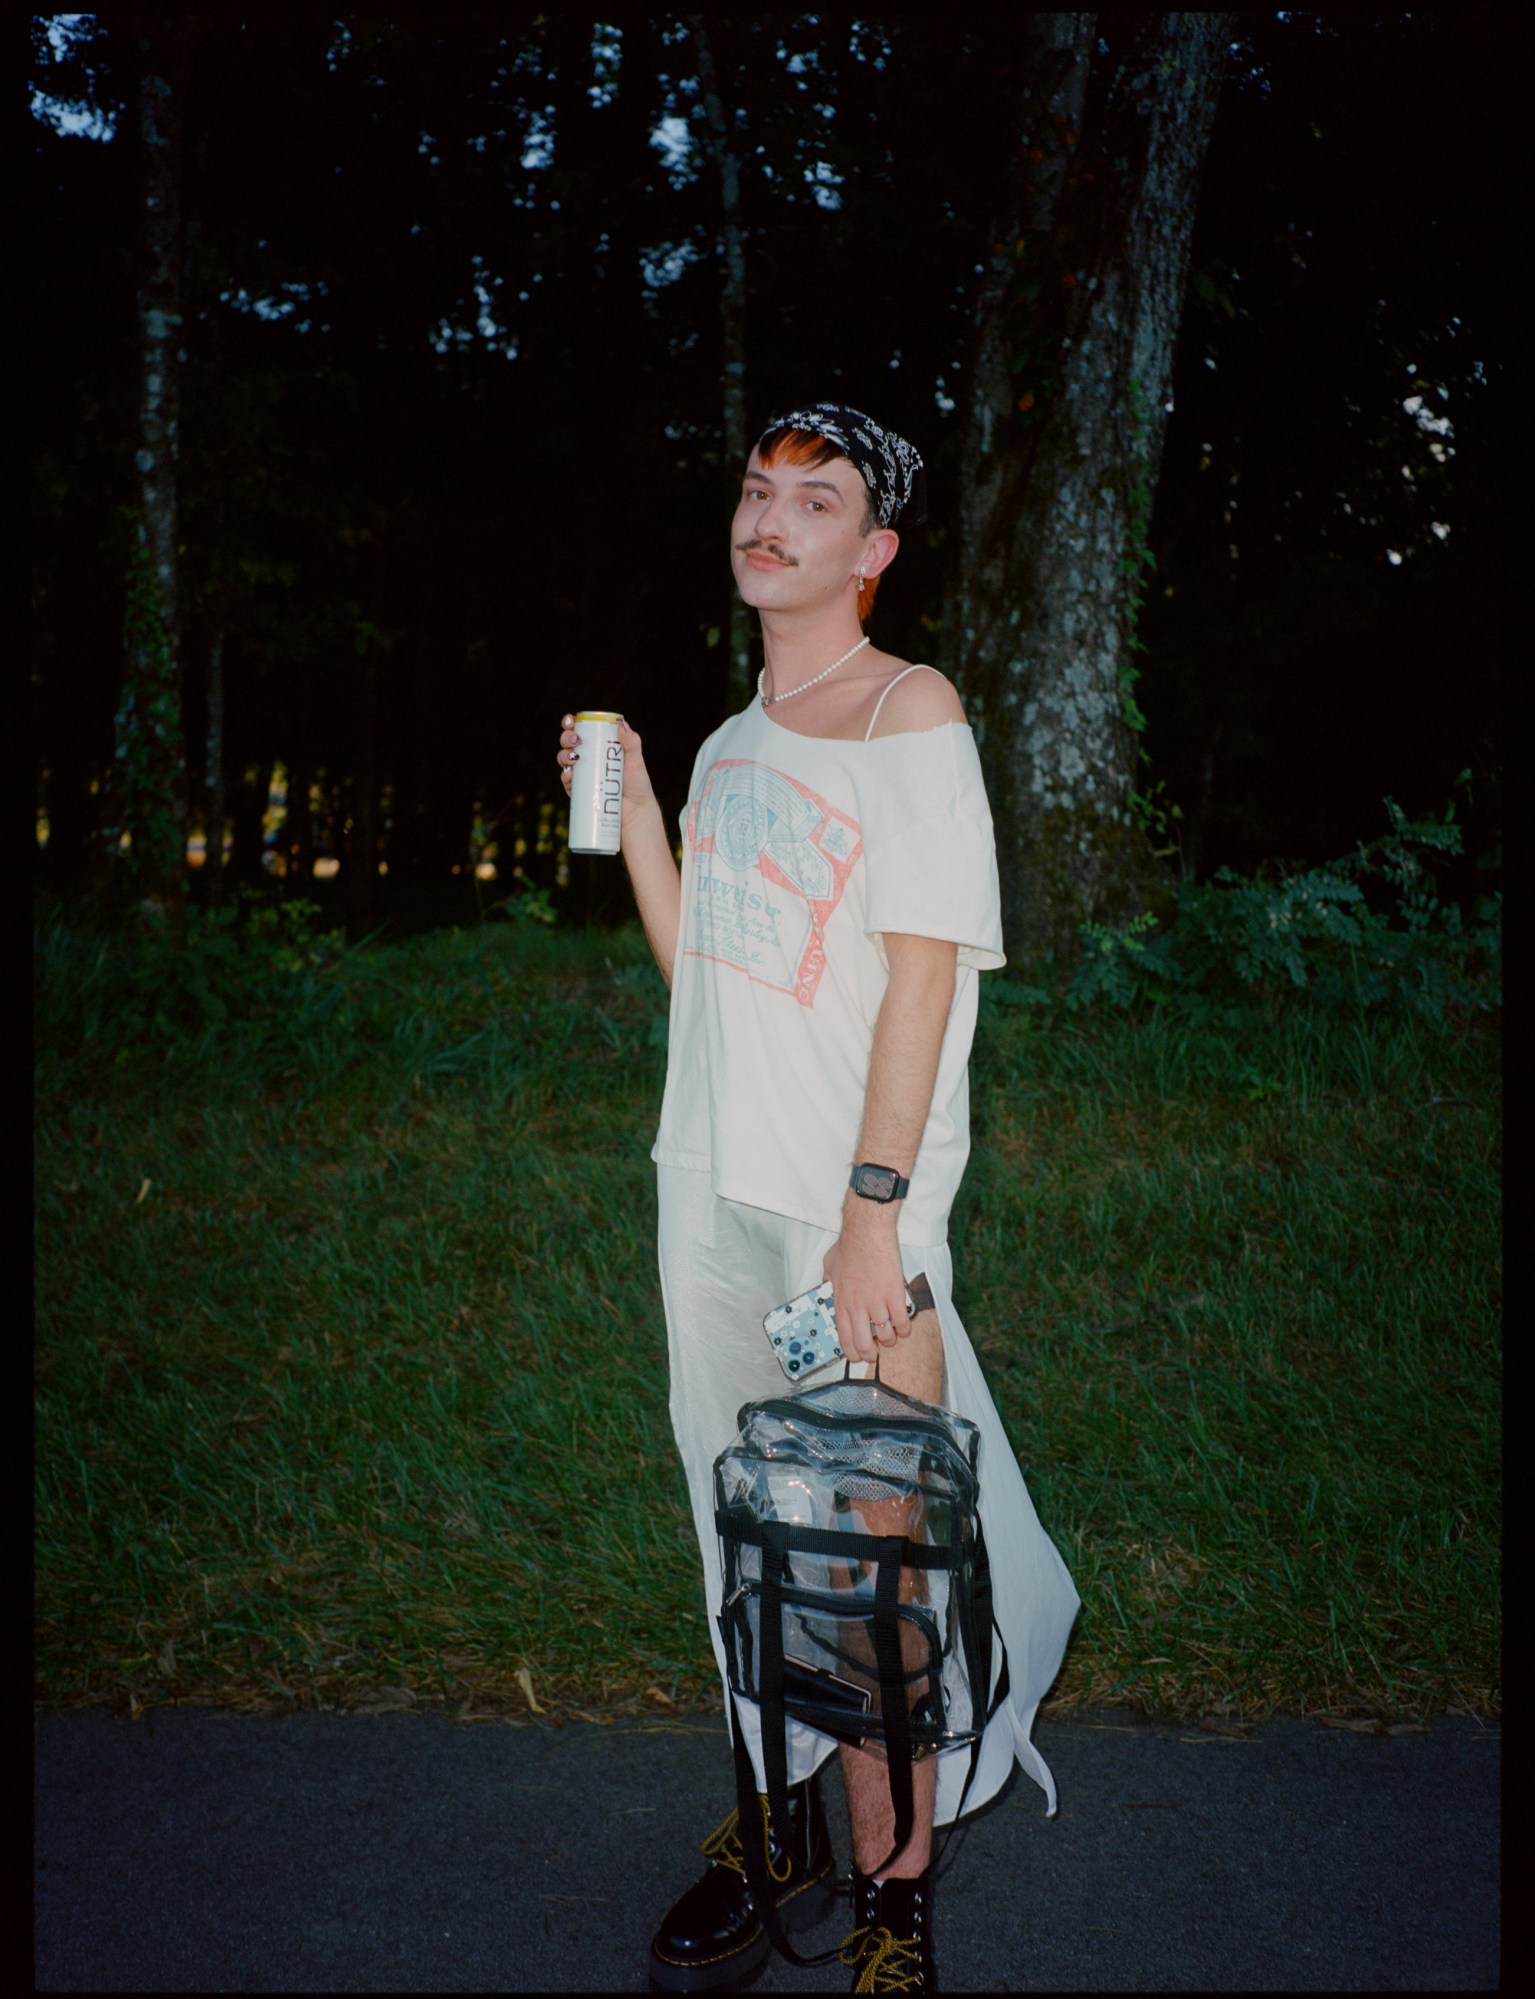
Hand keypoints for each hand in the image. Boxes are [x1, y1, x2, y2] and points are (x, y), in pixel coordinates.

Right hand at [557, 715, 658, 831]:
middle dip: (566, 738)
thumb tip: (622, 725)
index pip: (582, 731)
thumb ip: (632, 743)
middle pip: (569, 744)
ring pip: (565, 760)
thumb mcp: (636, 761)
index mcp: (599, 747)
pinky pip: (567, 782)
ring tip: (574, 758)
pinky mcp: (580, 791)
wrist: (635, 812)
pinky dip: (565, 777)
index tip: (571, 720)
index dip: (572, 724)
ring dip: (564, 756)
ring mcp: (583, 775)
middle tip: (575, 740)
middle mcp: (588, 759)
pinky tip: (570, 775)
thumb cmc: (637, 784)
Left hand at [822, 1200, 911, 1365]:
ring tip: (891, 1335)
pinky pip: (903, 1322)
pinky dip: (905, 1328)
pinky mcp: (894, 1296)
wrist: (867, 1232)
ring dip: (890, 1340)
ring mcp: (877, 1302)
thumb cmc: (849, 1245)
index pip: (844, 1337)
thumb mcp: (829, 1265)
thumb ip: (827, 1281)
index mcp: (841, 1302)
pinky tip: (904, 1326)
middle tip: (875, 1352)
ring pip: (886, 1336)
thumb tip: (825, 1288)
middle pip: (864, 1343)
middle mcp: (858, 1307)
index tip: (856, 1356)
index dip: (851, 1352)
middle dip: (870, 1354)